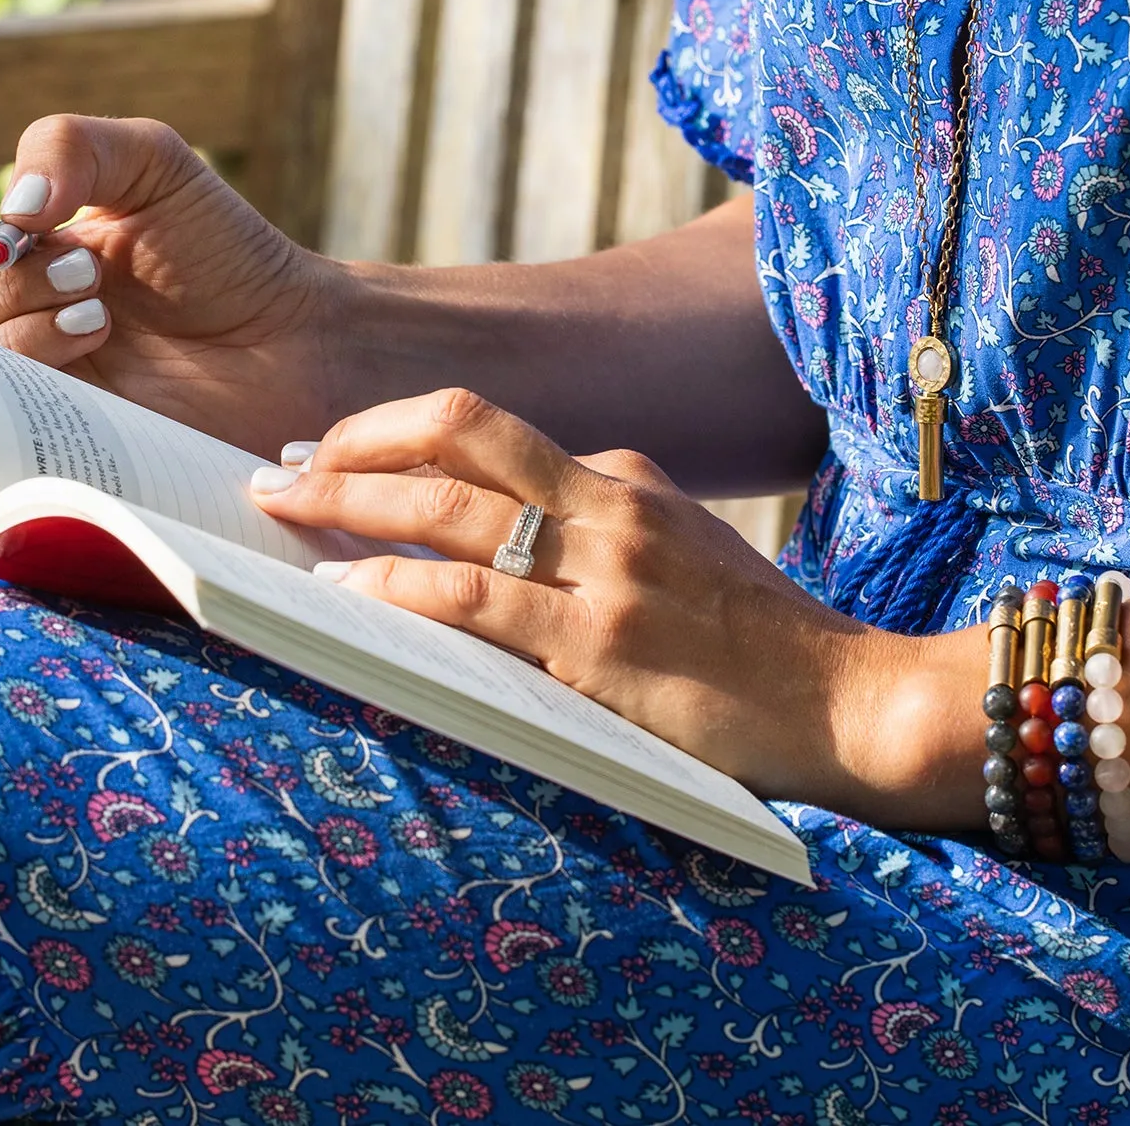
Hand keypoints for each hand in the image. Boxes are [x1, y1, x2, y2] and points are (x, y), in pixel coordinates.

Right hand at [0, 115, 341, 455]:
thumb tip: (8, 205)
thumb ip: (71, 146)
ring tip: (100, 303)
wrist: (297, 334)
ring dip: (14, 318)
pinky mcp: (63, 443)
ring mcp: (30, 392)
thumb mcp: (153, 165)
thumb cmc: (225, 251)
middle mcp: (0, 329)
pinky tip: (97, 333)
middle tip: (82, 266)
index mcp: (3, 262)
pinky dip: (33, 366)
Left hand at [250, 387, 916, 808]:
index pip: (490, 431)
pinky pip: (470, 596)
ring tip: (282, 507)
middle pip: (457, 433)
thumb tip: (488, 544)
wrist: (848, 698)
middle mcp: (611, 498)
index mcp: (626, 475)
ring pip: (448, 504)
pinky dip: (390, 583)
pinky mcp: (599, 642)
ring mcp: (605, 566)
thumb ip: (596, 532)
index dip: (398, 432)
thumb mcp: (679, 553)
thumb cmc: (758, 640)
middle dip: (353, 440)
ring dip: (349, 498)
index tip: (339, 450)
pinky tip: (340, 588)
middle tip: (280, 462)